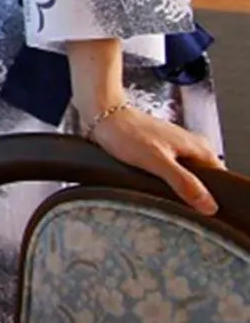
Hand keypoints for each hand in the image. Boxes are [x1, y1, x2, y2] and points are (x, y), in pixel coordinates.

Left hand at [87, 103, 222, 213]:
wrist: (102, 115)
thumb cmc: (126, 133)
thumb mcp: (157, 161)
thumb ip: (183, 182)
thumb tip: (208, 205)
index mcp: (199, 148)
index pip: (220, 180)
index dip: (209, 196)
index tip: (194, 206)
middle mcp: (192, 147)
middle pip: (202, 181)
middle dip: (189, 194)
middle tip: (171, 200)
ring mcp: (177, 149)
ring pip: (185, 177)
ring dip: (174, 187)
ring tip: (157, 190)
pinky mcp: (161, 152)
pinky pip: (169, 172)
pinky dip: (162, 180)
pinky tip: (150, 184)